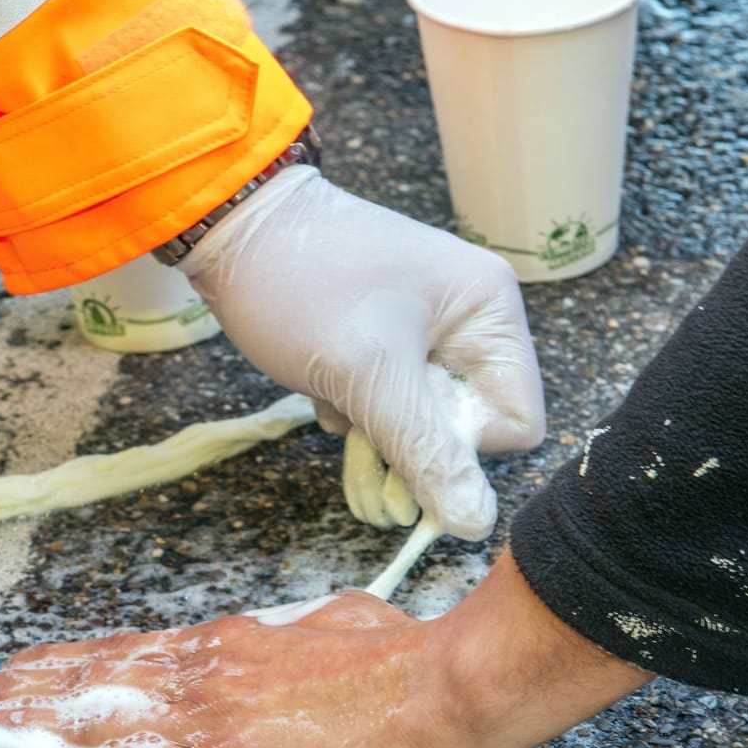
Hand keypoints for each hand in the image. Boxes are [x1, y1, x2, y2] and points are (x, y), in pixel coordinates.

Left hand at [0, 550, 651, 747]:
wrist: (436, 695)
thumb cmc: (405, 662)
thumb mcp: (345, 625)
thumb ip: (307, 634)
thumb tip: (310, 634)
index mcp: (235, 643)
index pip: (137, 651)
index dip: (82, 660)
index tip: (40, 663)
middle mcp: (204, 671)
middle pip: (99, 675)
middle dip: (34, 685)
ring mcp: (202, 715)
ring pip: (92, 711)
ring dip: (29, 716)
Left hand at [180, 166, 545, 539]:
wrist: (231, 226)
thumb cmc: (303, 285)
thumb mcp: (367, 375)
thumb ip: (425, 451)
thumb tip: (474, 522)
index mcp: (490, 310)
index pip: (516, 420)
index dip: (463, 443)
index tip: (406, 431)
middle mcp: (472, 317)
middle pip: (470, 423)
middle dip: (412, 436)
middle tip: (359, 415)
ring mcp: (429, 327)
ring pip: (425, 420)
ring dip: (376, 424)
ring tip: (335, 391)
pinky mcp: (388, 338)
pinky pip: (391, 401)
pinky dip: (356, 405)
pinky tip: (323, 383)